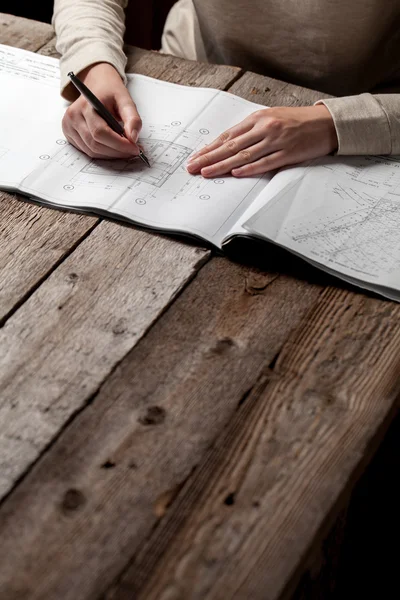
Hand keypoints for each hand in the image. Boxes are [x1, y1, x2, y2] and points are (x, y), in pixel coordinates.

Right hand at [62, 63, 141, 158]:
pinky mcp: (69, 134)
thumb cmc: (111, 93)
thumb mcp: (125, 100)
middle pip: (95, 144)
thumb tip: (133, 138)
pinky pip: (87, 151)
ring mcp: (68, 126)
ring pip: (91, 151)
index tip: (135, 149)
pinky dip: (103, 153)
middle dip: (117, 152)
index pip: (100, 132)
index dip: (119, 144)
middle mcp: (73, 116)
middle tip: (133, 151)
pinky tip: (113, 147)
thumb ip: (132, 118)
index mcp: (85, 105)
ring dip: (111, 154)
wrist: (97, 85)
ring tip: (125, 149)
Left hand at [186, 105, 337, 177]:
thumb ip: (252, 130)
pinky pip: (265, 162)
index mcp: (259, 118)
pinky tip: (236, 173)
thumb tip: (230, 145)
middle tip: (193, 167)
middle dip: (209, 158)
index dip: (209, 148)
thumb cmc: (298, 121)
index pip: (228, 135)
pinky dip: (250, 168)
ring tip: (207, 173)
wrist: (327, 122)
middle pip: (231, 145)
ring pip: (244, 155)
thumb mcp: (273, 118)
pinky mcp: (288, 153)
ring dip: (223, 165)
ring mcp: (276, 141)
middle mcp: (265, 128)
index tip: (195, 157)